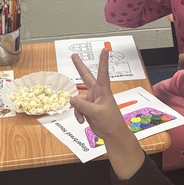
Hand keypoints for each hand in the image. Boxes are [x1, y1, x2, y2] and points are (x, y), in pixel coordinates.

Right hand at [69, 49, 145, 179]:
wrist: (112, 134)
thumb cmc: (110, 121)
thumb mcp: (96, 113)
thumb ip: (82, 105)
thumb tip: (71, 99)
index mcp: (102, 90)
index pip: (102, 73)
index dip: (103, 61)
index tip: (105, 50)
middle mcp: (96, 93)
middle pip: (85, 77)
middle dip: (79, 66)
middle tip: (74, 55)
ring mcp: (91, 100)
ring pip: (77, 100)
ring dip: (78, 109)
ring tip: (84, 117)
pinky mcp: (87, 108)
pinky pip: (77, 108)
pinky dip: (78, 115)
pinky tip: (83, 121)